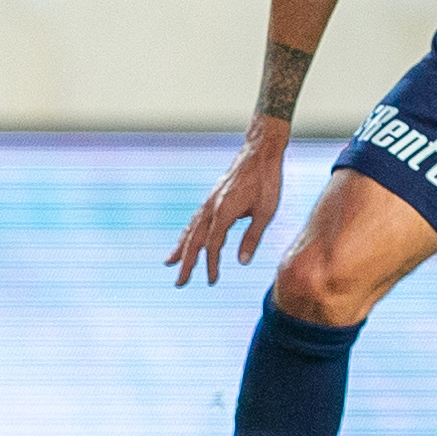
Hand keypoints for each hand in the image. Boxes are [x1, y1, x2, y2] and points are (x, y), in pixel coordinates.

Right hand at [167, 123, 286, 286]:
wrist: (261, 151)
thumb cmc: (267, 180)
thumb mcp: (266, 211)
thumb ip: (252, 237)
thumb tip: (242, 262)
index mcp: (224, 212)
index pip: (213, 245)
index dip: (211, 265)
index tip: (211, 282)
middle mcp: (212, 207)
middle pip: (195, 240)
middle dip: (186, 262)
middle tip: (179, 283)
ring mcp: (210, 201)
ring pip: (191, 229)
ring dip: (181, 248)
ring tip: (169, 263)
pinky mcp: (213, 197)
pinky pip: (196, 219)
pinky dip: (187, 232)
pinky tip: (186, 239)